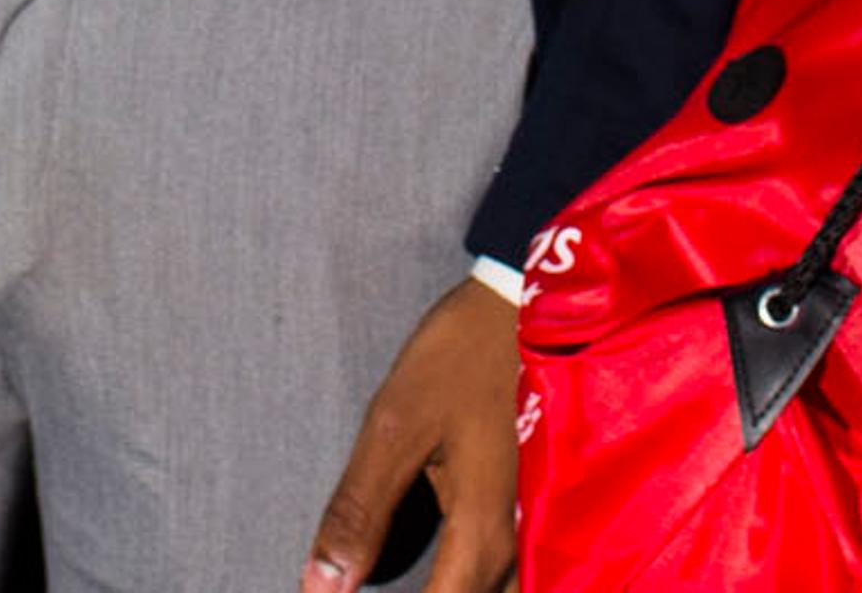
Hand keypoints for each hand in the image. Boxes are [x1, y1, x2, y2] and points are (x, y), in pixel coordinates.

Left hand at [303, 273, 520, 592]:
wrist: (526, 298)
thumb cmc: (461, 354)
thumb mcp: (396, 423)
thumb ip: (360, 512)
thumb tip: (319, 589)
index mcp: (481, 535)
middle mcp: (520, 548)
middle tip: (367, 582)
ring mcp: (539, 530)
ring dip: (453, 591)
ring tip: (419, 578)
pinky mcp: (542, 510)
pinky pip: (516, 574)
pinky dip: (477, 583)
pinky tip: (451, 572)